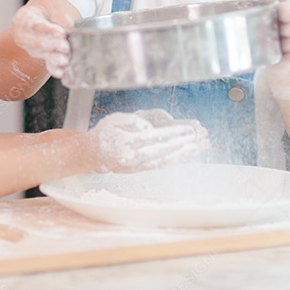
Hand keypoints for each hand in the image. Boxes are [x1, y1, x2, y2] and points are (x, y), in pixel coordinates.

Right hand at [12, 0, 78, 78]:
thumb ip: (59, 11)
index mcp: (23, 17)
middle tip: (65, 47)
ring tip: (65, 60)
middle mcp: (24, 34)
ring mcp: (32, 47)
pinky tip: (60, 72)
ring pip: (42, 54)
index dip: (48, 30)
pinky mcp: (42, 55)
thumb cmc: (48, 6)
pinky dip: (54, 68)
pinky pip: (47, 63)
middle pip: (36, 43)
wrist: (48, 14)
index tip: (61, 33)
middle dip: (51, 46)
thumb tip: (67, 24)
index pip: (34, 25)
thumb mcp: (53, 0)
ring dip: (54, 58)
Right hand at [88, 112, 208, 172]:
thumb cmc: (104, 133)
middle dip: (181, 143)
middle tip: (197, 137)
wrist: (92, 154)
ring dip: (181, 155)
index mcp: (126, 142)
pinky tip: (184, 156)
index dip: (173, 133)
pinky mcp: (138, 170)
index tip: (187, 129)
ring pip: (162, 161)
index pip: (155, 137)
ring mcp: (136, 166)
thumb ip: (132, 120)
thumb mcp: (114, 119)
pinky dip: (173, 161)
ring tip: (196, 148)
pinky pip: (159, 166)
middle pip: (162, 150)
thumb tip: (149, 127)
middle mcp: (132, 157)